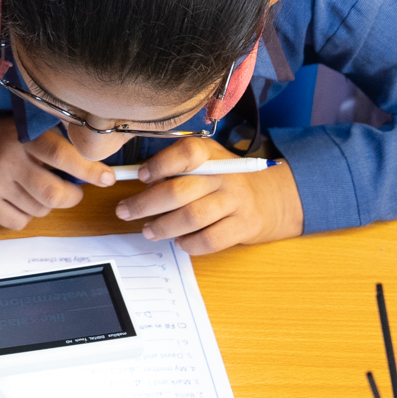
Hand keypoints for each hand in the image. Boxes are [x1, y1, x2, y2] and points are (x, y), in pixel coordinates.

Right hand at [0, 95, 115, 228]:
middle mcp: (6, 159)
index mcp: (22, 136)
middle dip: (72, 197)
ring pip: (39, 211)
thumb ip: (56, 144)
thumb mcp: (27, 127)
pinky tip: (18, 198)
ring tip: (35, 188)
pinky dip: (26, 215)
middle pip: (53, 194)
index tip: (107, 178)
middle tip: (72, 191)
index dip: (89, 170)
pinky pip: (19, 223)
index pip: (62, 156)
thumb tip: (96, 171)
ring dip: (46, 205)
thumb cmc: (0, 134)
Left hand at [114, 137, 302, 254]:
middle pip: (180, 191)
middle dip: (145, 204)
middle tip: (126, 211)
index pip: (186, 153)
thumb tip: (139, 184)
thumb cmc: (223, 180)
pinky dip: (189, 244)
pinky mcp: (244, 226)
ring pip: (192, 217)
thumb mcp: (204, 162)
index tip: (141, 177)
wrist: (270, 198)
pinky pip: (210, 240)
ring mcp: (236, 201)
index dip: (159, 165)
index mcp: (211, 154)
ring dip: (163, 227)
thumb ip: (175, 168)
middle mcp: (225, 175)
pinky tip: (179, 242)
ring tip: (148, 230)